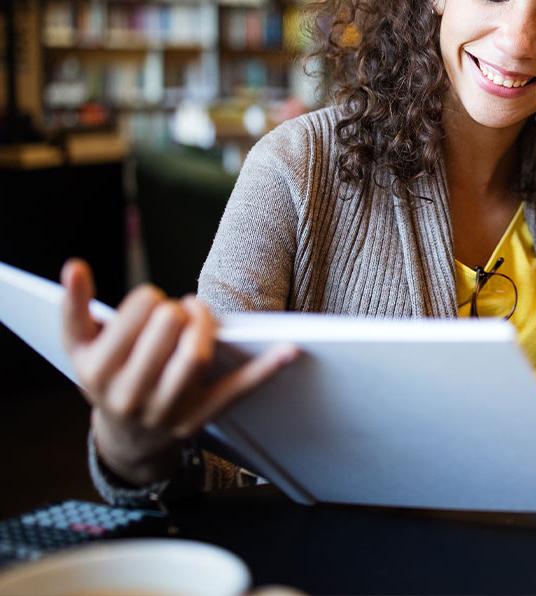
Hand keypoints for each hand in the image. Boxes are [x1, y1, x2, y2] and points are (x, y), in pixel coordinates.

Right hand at [61, 258, 296, 485]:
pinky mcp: (199, 418)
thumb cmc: (106, 375)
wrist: (124, 440)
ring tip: (199, 316)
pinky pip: (235, 390)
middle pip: (168, 330)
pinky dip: (264, 369)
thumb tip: (74, 266)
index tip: (150, 303)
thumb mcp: (79, 346)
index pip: (138, 314)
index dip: (150, 299)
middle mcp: (130, 394)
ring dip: (205, 325)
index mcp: (98, 371)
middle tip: (175, 313)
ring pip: (196, 356)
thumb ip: (73, 306)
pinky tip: (290, 349)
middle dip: (176, 310)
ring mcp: (166, 410)